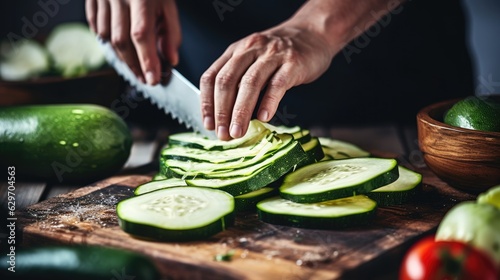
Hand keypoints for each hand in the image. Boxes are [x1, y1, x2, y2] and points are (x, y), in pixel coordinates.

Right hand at [85, 0, 180, 84]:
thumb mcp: (168, 2)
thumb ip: (171, 31)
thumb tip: (171, 59)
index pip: (141, 34)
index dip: (147, 60)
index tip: (152, 80)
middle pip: (122, 41)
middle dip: (134, 65)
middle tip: (145, 79)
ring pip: (107, 37)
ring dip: (121, 57)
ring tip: (135, 65)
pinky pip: (96, 27)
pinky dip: (107, 41)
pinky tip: (119, 47)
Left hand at [200, 23, 334, 139]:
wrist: (313, 33)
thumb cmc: (281, 54)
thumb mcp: (253, 59)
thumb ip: (240, 81)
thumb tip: (227, 117)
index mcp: (236, 51)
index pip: (211, 77)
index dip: (207, 103)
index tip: (208, 124)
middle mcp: (250, 50)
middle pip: (227, 81)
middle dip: (222, 111)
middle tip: (222, 134)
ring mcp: (272, 55)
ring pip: (250, 84)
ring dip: (240, 111)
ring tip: (238, 132)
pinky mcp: (293, 63)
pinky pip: (278, 84)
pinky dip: (268, 102)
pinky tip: (263, 118)